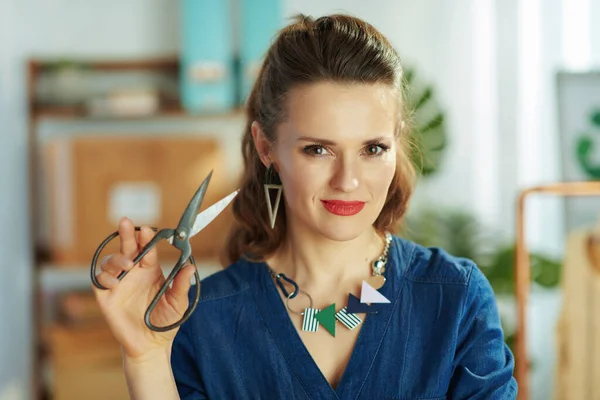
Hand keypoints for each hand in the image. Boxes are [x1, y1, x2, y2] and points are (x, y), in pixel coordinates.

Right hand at [92, 217, 195, 360]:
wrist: (150, 345)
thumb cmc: (165, 321)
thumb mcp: (178, 303)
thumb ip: (182, 285)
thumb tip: (191, 267)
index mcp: (150, 270)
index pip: (147, 248)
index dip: (146, 237)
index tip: (148, 230)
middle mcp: (133, 273)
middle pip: (127, 247)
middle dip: (126, 233)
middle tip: (126, 222)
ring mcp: (118, 283)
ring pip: (111, 260)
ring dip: (118, 259)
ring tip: (128, 266)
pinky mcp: (106, 296)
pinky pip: (99, 279)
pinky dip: (105, 277)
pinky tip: (114, 283)